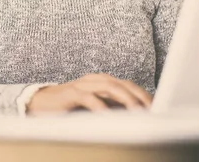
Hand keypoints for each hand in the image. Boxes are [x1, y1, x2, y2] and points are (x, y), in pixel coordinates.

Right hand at [26, 74, 152, 114]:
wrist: (39, 104)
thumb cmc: (70, 108)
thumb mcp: (95, 107)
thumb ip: (112, 108)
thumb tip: (137, 118)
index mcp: (103, 82)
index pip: (130, 85)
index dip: (145, 96)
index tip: (160, 109)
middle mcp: (95, 80)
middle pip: (124, 84)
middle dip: (141, 97)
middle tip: (154, 111)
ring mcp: (83, 85)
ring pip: (110, 87)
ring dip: (126, 99)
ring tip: (139, 112)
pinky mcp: (70, 94)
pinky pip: (88, 97)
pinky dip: (100, 106)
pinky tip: (109, 115)